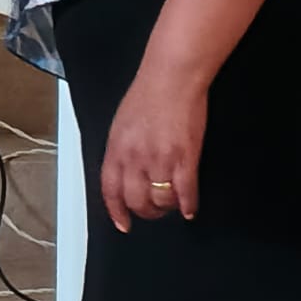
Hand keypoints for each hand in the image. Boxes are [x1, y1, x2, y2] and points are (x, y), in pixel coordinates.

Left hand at [101, 66, 205, 232]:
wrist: (171, 78)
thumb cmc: (147, 94)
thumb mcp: (121, 123)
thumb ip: (121, 150)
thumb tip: (124, 171)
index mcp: (116, 148)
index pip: (110, 189)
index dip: (116, 210)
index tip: (122, 222)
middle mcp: (135, 158)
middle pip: (137, 201)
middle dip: (145, 212)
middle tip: (153, 212)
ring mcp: (160, 160)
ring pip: (161, 201)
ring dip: (167, 207)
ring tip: (172, 203)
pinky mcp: (185, 159)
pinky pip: (185, 193)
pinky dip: (188, 205)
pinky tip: (189, 207)